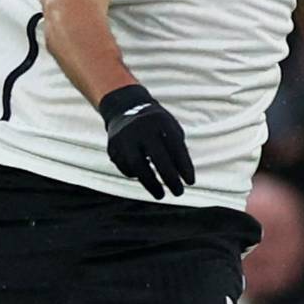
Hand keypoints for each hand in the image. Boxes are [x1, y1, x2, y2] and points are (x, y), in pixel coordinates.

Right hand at [97, 84, 194, 199]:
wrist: (124, 108)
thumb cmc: (156, 125)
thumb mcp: (170, 128)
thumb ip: (178, 149)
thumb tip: (186, 178)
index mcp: (160, 121)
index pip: (175, 146)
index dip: (184, 166)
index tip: (190, 182)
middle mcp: (141, 128)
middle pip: (158, 157)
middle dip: (170, 178)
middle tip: (179, 192)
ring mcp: (125, 137)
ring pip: (137, 166)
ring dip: (151, 184)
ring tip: (161, 194)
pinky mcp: (113, 147)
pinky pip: (126, 167)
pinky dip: (137, 175)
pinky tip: (144, 176)